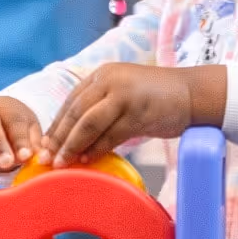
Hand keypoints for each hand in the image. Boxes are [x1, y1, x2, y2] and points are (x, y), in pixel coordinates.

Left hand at [44, 63, 224, 166]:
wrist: (194, 94)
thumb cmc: (157, 99)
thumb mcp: (123, 97)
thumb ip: (100, 110)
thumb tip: (74, 139)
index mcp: (102, 75)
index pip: (71, 102)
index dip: (56, 125)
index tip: (44, 145)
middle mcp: (110, 80)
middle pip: (76, 112)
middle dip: (59, 138)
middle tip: (46, 158)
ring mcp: (124, 95)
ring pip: (89, 123)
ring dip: (73, 145)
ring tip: (62, 163)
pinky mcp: (138, 112)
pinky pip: (111, 134)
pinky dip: (97, 148)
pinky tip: (87, 159)